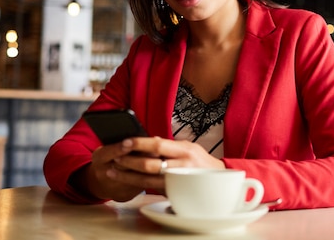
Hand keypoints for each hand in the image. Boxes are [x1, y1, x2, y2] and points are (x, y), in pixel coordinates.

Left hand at [82, 137, 224, 200]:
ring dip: (128, 175)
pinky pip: (152, 188)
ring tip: (114, 170)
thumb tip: (150, 140)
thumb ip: (170, 146)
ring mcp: (178, 181)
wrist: (219, 182)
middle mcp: (182, 166)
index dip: (140, 143)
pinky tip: (126, 180)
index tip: (126, 141)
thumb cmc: (200, 162)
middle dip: (130, 160)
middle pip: (151, 164)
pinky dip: (137, 184)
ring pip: (148, 180)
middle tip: (116, 156)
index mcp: (185, 150)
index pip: (159, 144)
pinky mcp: (174, 193)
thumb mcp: (189, 149)